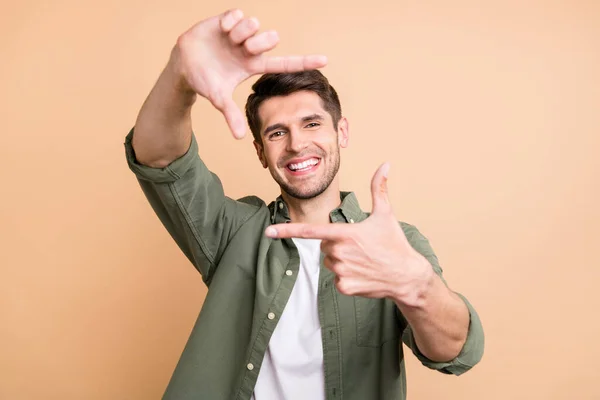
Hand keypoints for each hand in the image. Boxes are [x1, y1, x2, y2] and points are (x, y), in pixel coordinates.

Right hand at [171, 9, 327, 138]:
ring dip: (242, 32)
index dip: (304, 62)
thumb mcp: (217, 98)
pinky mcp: (227, 21)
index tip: (325, 61)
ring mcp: (239, 34)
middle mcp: (250, 48)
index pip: (283, 64)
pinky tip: (221, 30)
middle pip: (272, 38)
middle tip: (244, 48)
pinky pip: (238, 13)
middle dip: (260, 42)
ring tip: (229, 39)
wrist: (182, 64)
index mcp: (253, 65)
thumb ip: (230, 114)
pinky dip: (230, 22)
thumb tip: (239, 136)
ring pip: (255, 24)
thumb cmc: (204, 81)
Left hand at [265, 163, 434, 305]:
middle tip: (360, 247)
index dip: (287, 231)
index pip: (310, 231)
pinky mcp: (344, 287)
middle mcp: (339, 253)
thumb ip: (379, 188)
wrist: (407, 276)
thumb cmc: (395, 244)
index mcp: (345, 234)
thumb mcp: (386, 214)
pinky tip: (364, 274)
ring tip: (363, 261)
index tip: (268, 232)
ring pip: (329, 263)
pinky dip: (347, 277)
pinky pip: (336, 279)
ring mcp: (341, 272)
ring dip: (341, 261)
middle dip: (336, 245)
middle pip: (324, 246)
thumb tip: (385, 164)